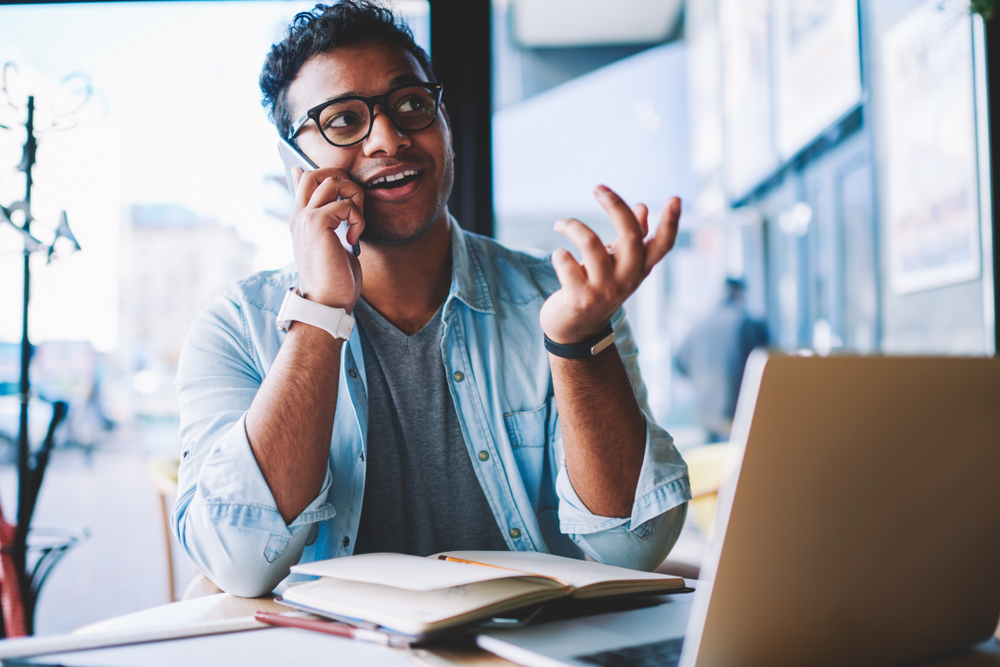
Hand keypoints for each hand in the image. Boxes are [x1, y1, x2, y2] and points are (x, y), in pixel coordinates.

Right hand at [289, 166, 365, 310]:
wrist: (327, 302)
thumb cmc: (335, 280)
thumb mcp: (335, 245)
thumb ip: (335, 224)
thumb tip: (341, 208)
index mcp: (301, 221)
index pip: (302, 182)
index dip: (321, 175)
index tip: (337, 183)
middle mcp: (299, 216)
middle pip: (316, 172)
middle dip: (343, 179)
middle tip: (355, 203)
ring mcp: (306, 218)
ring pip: (332, 181)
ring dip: (354, 196)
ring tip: (356, 221)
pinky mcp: (317, 223)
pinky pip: (345, 204)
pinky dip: (358, 219)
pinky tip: (354, 238)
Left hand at [540, 185, 680, 344]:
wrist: (575, 330)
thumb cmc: (598, 288)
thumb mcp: (619, 265)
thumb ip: (632, 238)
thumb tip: (643, 207)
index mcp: (640, 269)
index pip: (663, 245)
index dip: (671, 223)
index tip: (675, 198)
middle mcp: (627, 279)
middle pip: (630, 236)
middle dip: (614, 206)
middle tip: (598, 188)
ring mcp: (604, 290)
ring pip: (590, 243)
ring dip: (572, 226)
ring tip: (561, 224)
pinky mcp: (580, 298)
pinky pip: (567, 262)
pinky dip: (559, 254)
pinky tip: (559, 256)